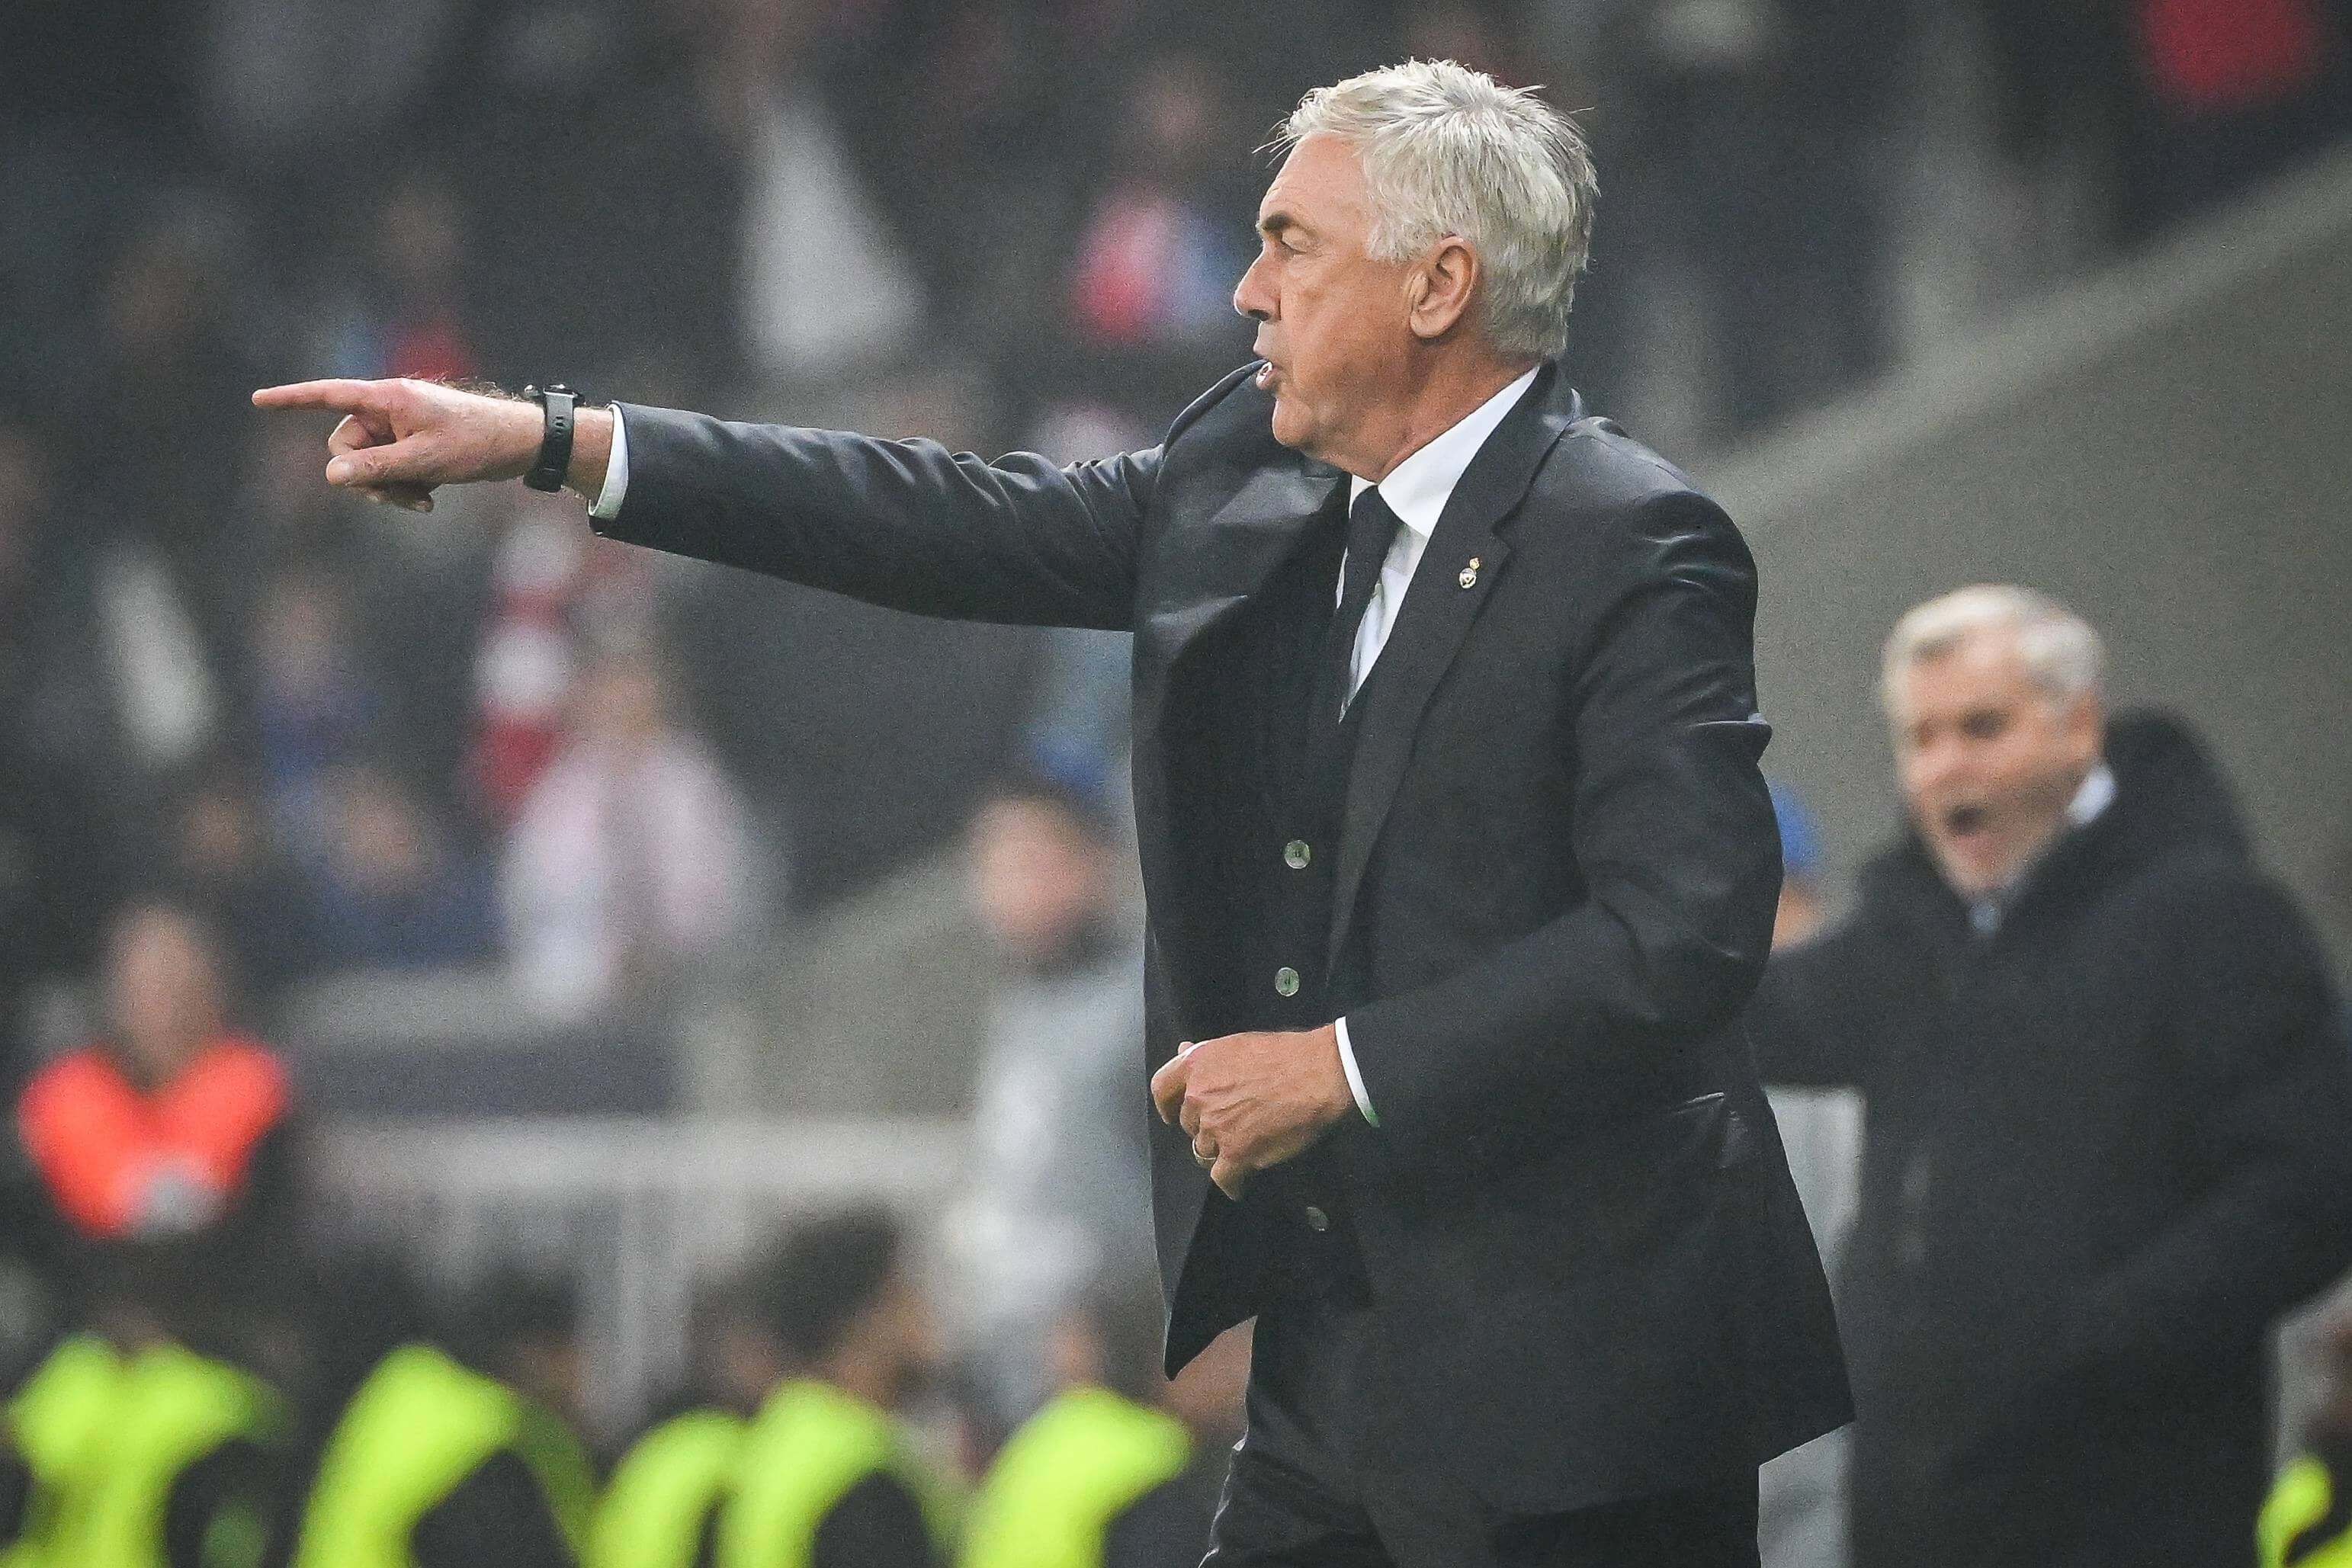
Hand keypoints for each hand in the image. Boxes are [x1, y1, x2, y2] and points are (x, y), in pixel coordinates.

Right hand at [249, 377, 605, 511]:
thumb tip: (331, 474)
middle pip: (346, 447)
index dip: (291, 399)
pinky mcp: (413, 446)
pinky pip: (390, 471)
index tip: (258, 400)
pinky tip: (431, 498)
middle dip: (367, 477)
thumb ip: (374, 468)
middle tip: (404, 496)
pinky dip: (404, 488)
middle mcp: (389, 409)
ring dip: (390, 488)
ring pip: (368, 465)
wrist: (521, 444)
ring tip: (424, 499)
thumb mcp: (423, 462)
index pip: (329, 396)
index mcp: (387, 399)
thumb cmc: (476, 444)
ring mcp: (401, 428)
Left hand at [1150, 1024, 1354, 1199]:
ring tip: (1243, 1150)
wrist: (1318, 1074)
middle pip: (1189, 1126)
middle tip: (1231, 1128)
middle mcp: (1198, 1097)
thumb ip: (1207, 1055)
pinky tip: (1242, 1183)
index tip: (1173, 1114)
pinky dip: (1233, 1183)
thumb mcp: (1237, 1044)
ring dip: (1220, 1153)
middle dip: (1206, 1129)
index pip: (1161, 1090)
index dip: (1167, 1105)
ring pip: (1204, 1151)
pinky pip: (1223, 1178)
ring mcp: (1215, 1127)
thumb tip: (1182, 1050)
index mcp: (1196, 1065)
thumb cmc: (1284, 1054)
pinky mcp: (1236, 1154)